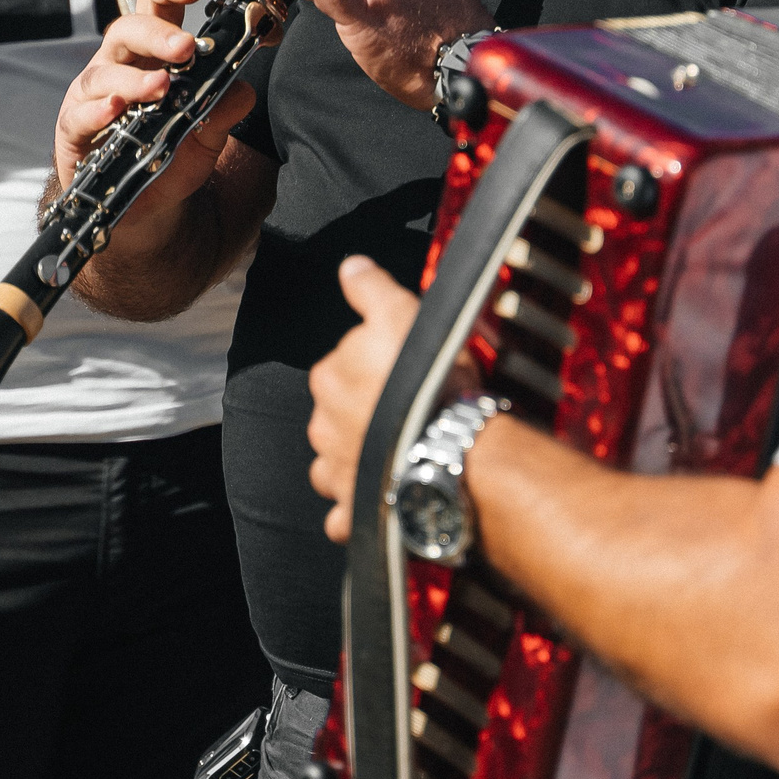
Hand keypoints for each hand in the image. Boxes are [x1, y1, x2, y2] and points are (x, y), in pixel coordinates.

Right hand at [52, 0, 253, 221]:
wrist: (144, 204)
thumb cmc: (171, 152)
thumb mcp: (206, 133)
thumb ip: (224, 110)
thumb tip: (243, 90)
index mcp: (152, 52)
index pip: (157, 4)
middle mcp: (119, 64)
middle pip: (127, 29)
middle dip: (157, 34)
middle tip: (186, 47)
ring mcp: (93, 94)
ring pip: (104, 73)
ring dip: (134, 79)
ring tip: (160, 87)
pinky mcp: (73, 128)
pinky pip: (79, 114)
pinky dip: (98, 111)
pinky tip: (114, 110)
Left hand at [309, 255, 425, 542]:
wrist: (455, 453)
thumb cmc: (433, 383)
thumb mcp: (403, 314)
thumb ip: (371, 290)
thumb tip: (350, 267)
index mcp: (328, 377)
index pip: (342, 363)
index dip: (374, 364)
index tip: (402, 368)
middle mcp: (322, 426)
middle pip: (338, 413)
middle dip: (362, 412)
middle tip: (406, 410)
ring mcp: (337, 471)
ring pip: (336, 461)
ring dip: (356, 458)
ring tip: (394, 452)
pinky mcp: (354, 510)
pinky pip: (344, 512)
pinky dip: (356, 506)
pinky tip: (379, 497)